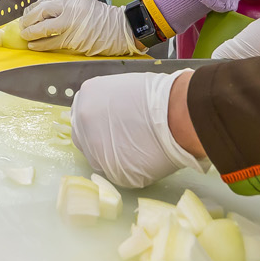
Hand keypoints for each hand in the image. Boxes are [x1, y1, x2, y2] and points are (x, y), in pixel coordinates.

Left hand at [20, 0, 145, 56]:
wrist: (120, 29)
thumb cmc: (102, 18)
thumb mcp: (82, 3)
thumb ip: (64, 5)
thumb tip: (44, 12)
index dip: (32, 6)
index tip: (26, 12)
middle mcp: (70, 8)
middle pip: (41, 11)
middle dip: (27, 18)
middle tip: (22, 25)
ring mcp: (71, 23)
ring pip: (44, 27)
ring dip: (31, 32)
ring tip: (26, 35)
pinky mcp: (73, 39)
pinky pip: (52, 42)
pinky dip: (40, 44)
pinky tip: (34, 45)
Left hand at [70, 72, 200, 187]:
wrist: (178, 113)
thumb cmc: (159, 95)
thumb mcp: (122, 88)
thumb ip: (107, 103)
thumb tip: (109, 115)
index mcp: (86, 98)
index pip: (82, 116)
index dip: (96, 122)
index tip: (107, 126)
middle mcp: (84, 125)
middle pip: (84, 138)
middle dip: (99, 140)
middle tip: (121, 139)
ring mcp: (96, 151)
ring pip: (99, 158)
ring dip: (113, 156)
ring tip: (137, 148)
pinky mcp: (114, 172)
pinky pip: (117, 172)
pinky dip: (128, 168)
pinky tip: (144, 157)